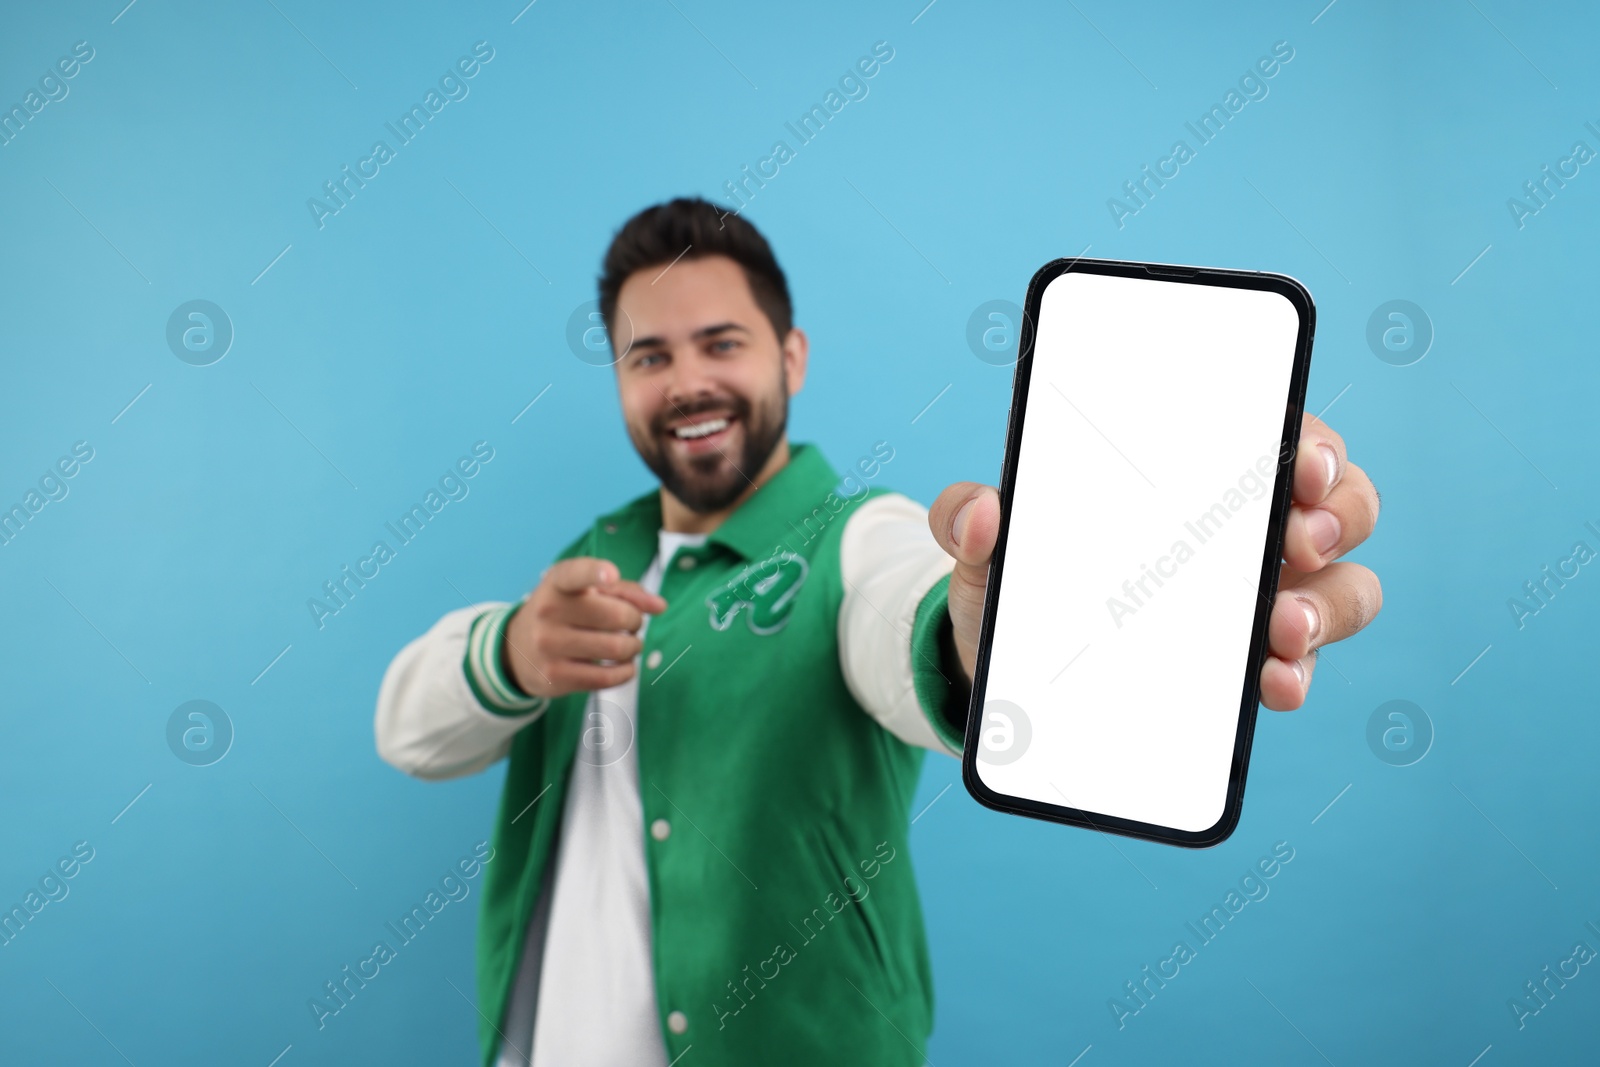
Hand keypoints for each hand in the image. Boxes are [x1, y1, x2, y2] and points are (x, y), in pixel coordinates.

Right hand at [502, 557, 667, 697]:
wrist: (518, 649)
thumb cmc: (564, 612)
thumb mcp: (586, 592)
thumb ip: (625, 591)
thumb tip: (659, 606)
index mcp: (557, 583)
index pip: (575, 574)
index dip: (595, 573)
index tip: (611, 575)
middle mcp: (548, 611)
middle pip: (616, 616)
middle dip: (636, 621)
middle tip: (632, 624)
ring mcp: (548, 646)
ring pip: (616, 648)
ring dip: (634, 647)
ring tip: (629, 645)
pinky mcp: (554, 676)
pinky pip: (607, 677)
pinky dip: (626, 671)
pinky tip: (624, 665)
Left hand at [927, 412, 1381, 709]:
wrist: (1007, 674)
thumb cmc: (1016, 582)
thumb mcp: (982, 547)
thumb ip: (966, 519)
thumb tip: (982, 513)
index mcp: (1194, 473)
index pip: (1279, 432)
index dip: (1309, 439)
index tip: (1298, 460)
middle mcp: (1245, 528)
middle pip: (1339, 502)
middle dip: (1338, 513)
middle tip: (1298, 539)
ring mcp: (1258, 598)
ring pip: (1343, 587)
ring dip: (1328, 605)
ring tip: (1282, 629)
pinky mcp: (1248, 664)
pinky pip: (1299, 664)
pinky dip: (1295, 674)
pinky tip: (1270, 684)